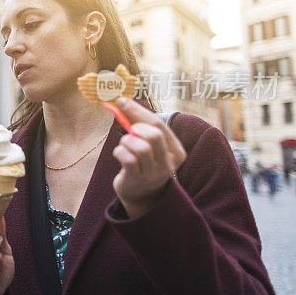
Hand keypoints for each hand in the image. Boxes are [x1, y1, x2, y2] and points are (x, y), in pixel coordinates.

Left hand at [111, 98, 186, 217]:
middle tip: (129, 133)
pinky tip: (120, 155)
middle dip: (135, 129)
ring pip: (140, 147)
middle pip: (153, 135)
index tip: (121, 101)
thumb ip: (138, 122)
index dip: (137, 111)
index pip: (159, 124)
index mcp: (176, 150)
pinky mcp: (138, 180)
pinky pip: (128, 159)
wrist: (141, 194)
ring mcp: (155, 173)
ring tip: (124, 145)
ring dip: (126, 142)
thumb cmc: (144, 162)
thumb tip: (121, 100)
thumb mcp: (148, 143)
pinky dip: (119, 152)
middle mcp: (169, 162)